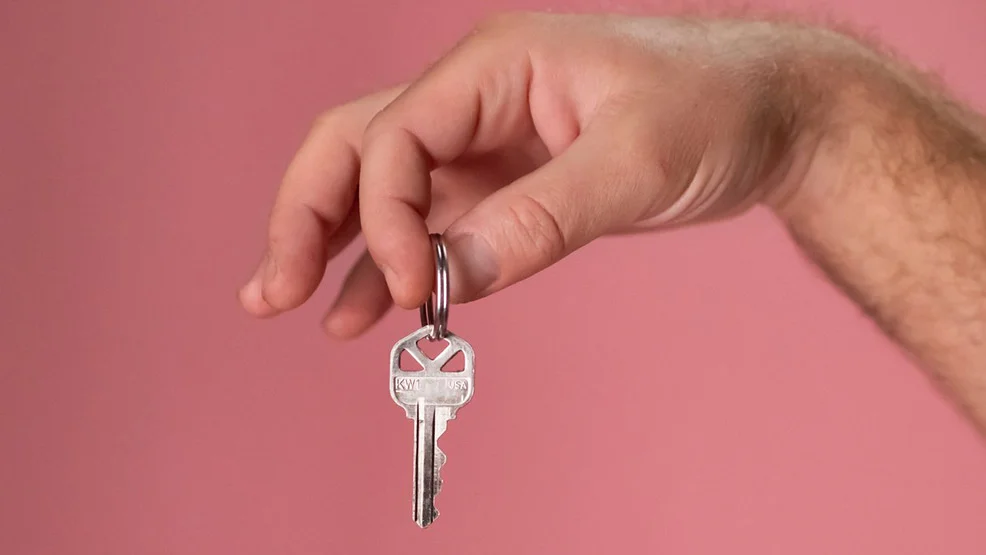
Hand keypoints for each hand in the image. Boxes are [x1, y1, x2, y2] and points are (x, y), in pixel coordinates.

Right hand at [237, 13, 854, 336]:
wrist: (771, 118)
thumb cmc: (714, 110)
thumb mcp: (635, 161)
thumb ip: (541, 219)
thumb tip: (453, 279)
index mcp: (492, 66)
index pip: (395, 139)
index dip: (384, 218)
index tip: (411, 292)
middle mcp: (472, 100)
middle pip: (355, 148)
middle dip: (306, 215)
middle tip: (273, 291)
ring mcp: (484, 144)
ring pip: (380, 188)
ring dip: (331, 243)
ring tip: (290, 305)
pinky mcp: (506, 185)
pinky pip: (429, 224)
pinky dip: (391, 264)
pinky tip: (364, 309)